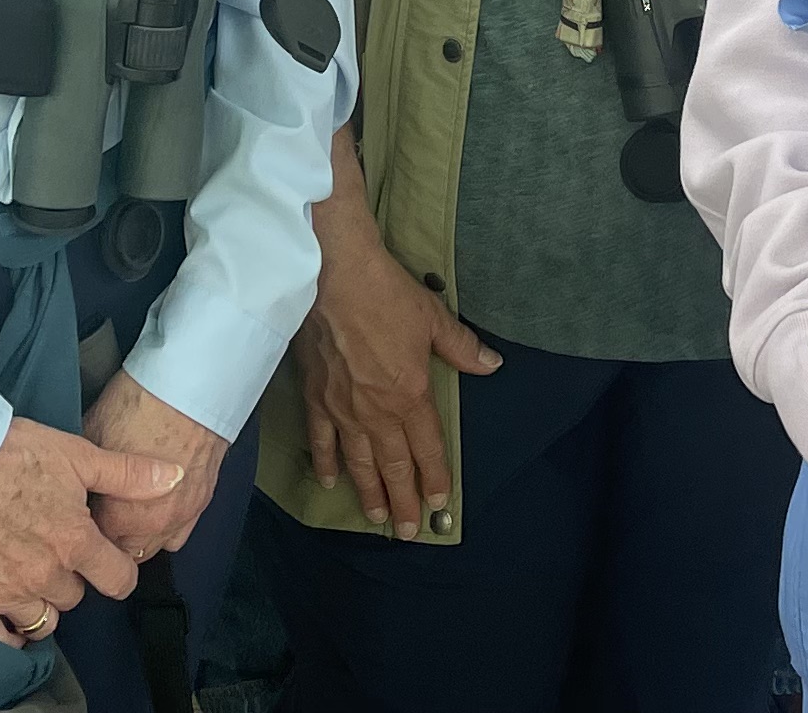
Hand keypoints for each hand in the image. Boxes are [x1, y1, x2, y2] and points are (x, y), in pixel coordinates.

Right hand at [0, 416, 181, 645]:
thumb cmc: (10, 453)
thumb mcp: (76, 454)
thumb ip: (127, 474)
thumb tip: (173, 476)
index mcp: (75, 543)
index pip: (117, 580)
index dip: (119, 571)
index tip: (109, 561)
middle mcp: (44, 576)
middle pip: (75, 597)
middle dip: (73, 577)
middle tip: (57, 551)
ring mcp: (5, 593)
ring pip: (41, 620)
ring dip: (43, 603)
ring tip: (33, 577)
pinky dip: (8, 629)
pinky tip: (8, 614)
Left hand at [83, 369, 229, 564]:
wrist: (190, 386)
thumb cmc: (140, 405)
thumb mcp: (92, 434)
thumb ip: (84, 471)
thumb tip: (71, 478)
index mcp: (119, 514)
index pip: (92, 543)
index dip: (82, 527)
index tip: (78, 512)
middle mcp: (152, 525)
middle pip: (122, 552)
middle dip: (110, 536)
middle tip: (102, 511)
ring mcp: (180, 516)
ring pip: (152, 548)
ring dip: (138, 537)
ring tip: (128, 512)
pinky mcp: (201, 502)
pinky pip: (178, 535)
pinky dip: (165, 527)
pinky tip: (156, 508)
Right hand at [291, 209, 498, 533]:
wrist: (332, 276)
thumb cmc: (386, 294)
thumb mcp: (433, 318)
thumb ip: (461, 348)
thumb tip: (492, 365)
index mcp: (410, 394)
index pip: (427, 447)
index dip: (435, 477)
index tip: (441, 504)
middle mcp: (377, 412)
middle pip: (393, 465)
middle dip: (404, 501)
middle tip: (409, 532)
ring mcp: (343, 409)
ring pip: (360, 462)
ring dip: (370, 493)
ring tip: (378, 517)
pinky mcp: (315, 398)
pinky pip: (322, 440)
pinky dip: (326, 464)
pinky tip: (330, 483)